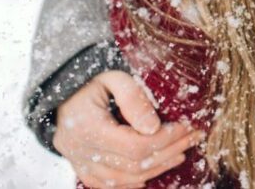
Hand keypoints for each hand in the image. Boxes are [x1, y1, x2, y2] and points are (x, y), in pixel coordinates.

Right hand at [53, 71, 202, 187]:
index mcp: (87, 128)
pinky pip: (112, 186)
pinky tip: (155, 169)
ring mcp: (81, 165)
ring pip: (125, 179)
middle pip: (134, 165)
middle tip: (193, 137)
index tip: (187, 126)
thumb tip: (154, 127)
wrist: (62, 96)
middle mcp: (81, 152)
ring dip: (157, 168)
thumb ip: (133, 97)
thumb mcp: (113, 77)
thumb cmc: (91, 82)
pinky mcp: (84, 171)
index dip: (165, 139)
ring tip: (181, 151)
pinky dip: (136, 180)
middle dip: (169, 151)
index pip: (135, 145)